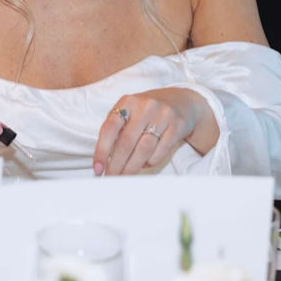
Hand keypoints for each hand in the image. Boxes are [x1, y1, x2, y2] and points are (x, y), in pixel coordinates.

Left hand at [93, 87, 218, 175]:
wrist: (182, 102)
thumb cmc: (149, 111)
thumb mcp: (131, 111)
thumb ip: (117, 130)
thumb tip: (104, 160)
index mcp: (128, 101)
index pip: (110, 127)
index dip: (101, 150)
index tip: (97, 168)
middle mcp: (145, 106)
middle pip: (126, 141)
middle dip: (116, 164)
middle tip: (111, 178)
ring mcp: (163, 115)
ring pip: (144, 149)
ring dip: (132, 167)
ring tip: (125, 177)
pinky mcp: (177, 126)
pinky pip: (161, 151)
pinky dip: (150, 162)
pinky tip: (144, 165)